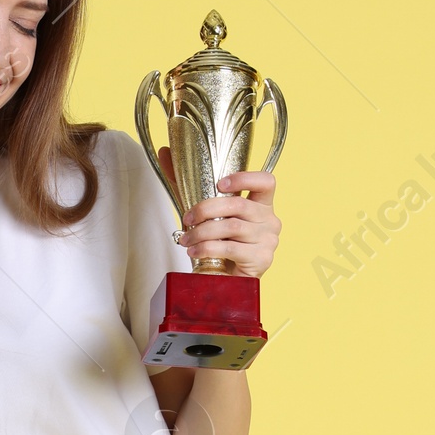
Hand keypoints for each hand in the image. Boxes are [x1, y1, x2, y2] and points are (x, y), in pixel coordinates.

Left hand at [166, 162, 280, 275]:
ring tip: (186, 240)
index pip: (267, 182)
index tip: (219, 184)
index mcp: (262, 205)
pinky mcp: (261, 259)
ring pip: (231, 227)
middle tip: (187, 218)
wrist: (226, 281)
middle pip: (239, 205)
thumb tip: (165, 153)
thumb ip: (186, 184)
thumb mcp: (204, 212)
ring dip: (202, 232)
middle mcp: (270, 220)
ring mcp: (268, 240)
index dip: (245, 178)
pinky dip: (208, 248)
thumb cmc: (220, 245)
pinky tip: (195, 252)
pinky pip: (231, 248)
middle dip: (206, 209)